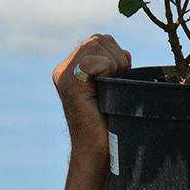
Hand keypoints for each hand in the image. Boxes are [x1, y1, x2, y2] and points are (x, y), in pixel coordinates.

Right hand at [52, 34, 130, 156]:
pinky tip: (105, 87)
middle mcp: (64, 69)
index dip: (116, 54)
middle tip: (117, 80)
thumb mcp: (110, 85)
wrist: (97, 150)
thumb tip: (125, 52)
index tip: (118, 77)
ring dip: (114, 63)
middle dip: (117, 57)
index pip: (99, 40)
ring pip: (97, 45)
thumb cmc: (107, 121)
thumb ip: (111, 64)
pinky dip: (106, 69)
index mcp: (72, 66)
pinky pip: (92, 61)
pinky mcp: (69, 86)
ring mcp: (64, 76)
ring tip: (112, 85)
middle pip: (99, 39)